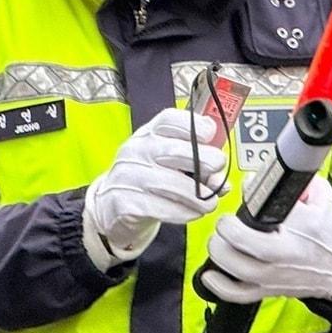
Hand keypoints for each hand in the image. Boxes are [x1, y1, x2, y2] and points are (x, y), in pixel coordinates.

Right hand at [83, 108, 226, 268]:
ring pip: (170, 183)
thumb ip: (196, 164)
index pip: (169, 120)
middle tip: (218, 173)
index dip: (194, 125)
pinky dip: (182, 212)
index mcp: (149, 134)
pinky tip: (192, 213)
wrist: (110, 206)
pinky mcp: (124, 202)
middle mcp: (136, 150)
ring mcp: (128, 176)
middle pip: (174, 150)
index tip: (211, 135)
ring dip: (197, 195)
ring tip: (210, 202)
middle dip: (204, 161)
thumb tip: (221, 177)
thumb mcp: (167, 163)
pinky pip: (160, 207)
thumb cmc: (147, 179)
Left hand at [200, 175, 331, 303]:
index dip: (255, 196)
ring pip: (240, 269)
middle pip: (251, 244)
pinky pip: (240, 294)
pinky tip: (209, 274)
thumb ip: (298, 183)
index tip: (246, 188)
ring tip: (218, 240)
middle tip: (225, 221)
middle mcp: (290, 253)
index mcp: (306, 225)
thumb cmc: (330, 232)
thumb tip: (268, 175)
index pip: (276, 208)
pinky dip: (221, 286)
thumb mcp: (322, 199)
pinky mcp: (270, 290)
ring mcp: (278, 275)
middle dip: (229, 230)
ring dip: (221, 252)